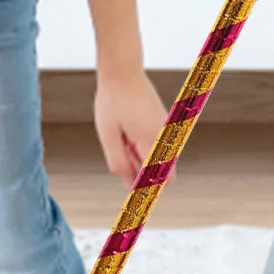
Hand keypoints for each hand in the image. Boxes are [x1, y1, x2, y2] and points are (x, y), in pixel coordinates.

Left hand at [93, 70, 168, 187]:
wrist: (123, 72)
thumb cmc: (113, 102)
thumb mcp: (108, 135)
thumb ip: (118, 162)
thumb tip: (130, 183)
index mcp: (151, 139)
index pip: (159, 176)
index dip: (149, 190)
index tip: (137, 202)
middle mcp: (164, 134)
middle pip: (162, 169)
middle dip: (142, 172)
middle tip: (121, 155)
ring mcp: (166, 127)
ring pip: (158, 157)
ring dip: (140, 158)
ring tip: (122, 138)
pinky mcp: (163, 122)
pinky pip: (156, 145)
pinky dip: (141, 148)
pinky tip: (127, 133)